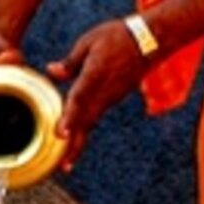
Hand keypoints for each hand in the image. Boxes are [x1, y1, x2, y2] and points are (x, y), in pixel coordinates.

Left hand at [46, 18, 153, 161]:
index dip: (69, 117)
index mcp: (96, 75)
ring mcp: (112, 96)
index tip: (61, 135)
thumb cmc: (118, 36)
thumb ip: (70, 62)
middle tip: (63, 167)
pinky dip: (86, 127)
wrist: (152, 39)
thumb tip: (51, 72)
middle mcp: (105, 91)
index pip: (79, 99)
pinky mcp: (115, 96)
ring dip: (80, 141)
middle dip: (75, 145)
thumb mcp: (89, 42)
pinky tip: (77, 137)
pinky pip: (97, 114)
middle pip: (87, 121)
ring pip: (92, 121)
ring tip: (67, 161)